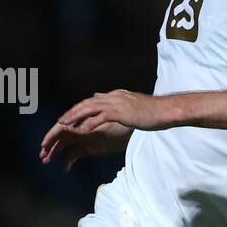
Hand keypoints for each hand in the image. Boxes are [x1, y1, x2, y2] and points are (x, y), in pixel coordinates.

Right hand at [39, 118, 131, 170]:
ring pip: (63, 147)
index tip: (44, 144)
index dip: (51, 136)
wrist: (131, 132)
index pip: (61, 128)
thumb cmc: (118, 124)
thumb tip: (71, 125)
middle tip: (42, 155)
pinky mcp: (87, 149)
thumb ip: (87, 125)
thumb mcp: (103, 124)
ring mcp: (82, 139)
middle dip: (49, 146)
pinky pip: (73, 155)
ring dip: (54, 153)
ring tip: (45, 161)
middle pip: (59, 138)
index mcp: (80, 122)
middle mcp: (78, 130)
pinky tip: (65, 169)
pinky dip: (68, 161)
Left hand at [58, 89, 175, 131]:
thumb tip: (103, 98)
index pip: (92, 101)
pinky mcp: (121, 112)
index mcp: (115, 96)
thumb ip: (117, 102)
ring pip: (89, 108)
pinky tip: (81, 130)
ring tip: (64, 124)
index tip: (69, 117)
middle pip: (86, 103)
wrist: (166, 111)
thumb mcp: (132, 105)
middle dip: (72, 112)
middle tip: (60, 121)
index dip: (79, 109)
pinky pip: (100, 117)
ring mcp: (116, 103)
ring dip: (75, 116)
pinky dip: (89, 123)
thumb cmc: (153, 111)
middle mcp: (113, 97)